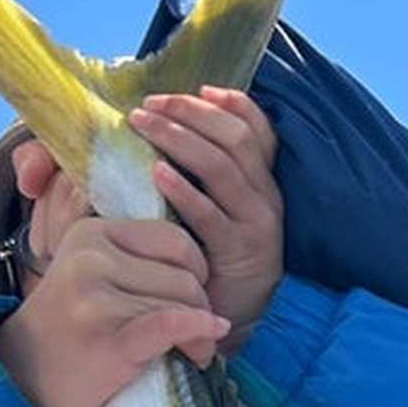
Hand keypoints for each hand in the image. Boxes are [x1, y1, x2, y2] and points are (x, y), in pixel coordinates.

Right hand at [0, 203, 226, 406]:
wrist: (20, 377)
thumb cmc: (71, 324)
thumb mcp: (92, 271)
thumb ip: (135, 253)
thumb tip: (204, 251)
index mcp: (91, 234)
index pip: (175, 240)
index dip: (197, 269)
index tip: (190, 295)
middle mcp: (90, 260)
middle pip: (185, 277)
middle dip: (202, 307)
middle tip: (194, 334)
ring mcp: (95, 300)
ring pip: (183, 305)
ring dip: (201, 335)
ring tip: (190, 352)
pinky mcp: (107, 340)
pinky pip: (171, 325)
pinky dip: (199, 333)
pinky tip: (208, 342)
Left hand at [19, 90, 283, 346]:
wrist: (238, 316)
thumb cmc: (217, 256)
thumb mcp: (223, 209)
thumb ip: (209, 173)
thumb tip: (175, 123)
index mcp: (264, 182)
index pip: (260, 129)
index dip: (230, 104)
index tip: (197, 90)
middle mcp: (266, 197)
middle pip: (236, 138)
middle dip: (191, 113)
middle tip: (149, 103)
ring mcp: (255, 223)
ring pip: (222, 166)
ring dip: (178, 138)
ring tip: (142, 124)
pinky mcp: (236, 250)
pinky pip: (209, 213)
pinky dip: (182, 189)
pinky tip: (154, 172)